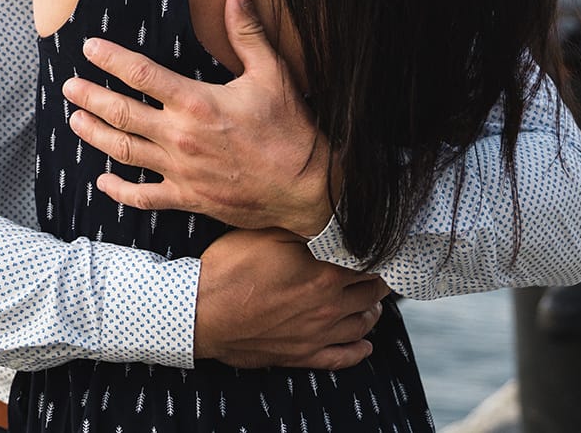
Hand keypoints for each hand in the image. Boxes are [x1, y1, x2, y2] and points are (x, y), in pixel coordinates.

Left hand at [62, 0, 338, 234]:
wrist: (309, 188)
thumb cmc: (291, 130)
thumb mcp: (273, 74)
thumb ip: (248, 32)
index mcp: (196, 103)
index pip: (141, 75)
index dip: (111, 59)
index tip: (89, 48)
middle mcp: (180, 137)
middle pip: (121, 113)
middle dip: (90, 97)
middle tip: (68, 86)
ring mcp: (181, 171)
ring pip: (125, 152)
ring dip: (96, 135)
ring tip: (74, 121)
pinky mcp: (189, 198)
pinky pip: (145, 196)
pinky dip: (121, 191)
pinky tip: (103, 182)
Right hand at [194, 230, 387, 368]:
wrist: (201, 312)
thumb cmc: (230, 269)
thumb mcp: (267, 234)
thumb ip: (305, 229)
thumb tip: (332, 222)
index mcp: (326, 275)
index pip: (369, 263)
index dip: (377, 252)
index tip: (378, 244)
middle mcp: (329, 307)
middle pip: (372, 293)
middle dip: (378, 279)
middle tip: (376, 268)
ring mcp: (318, 335)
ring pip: (363, 324)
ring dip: (372, 311)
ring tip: (371, 300)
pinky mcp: (302, 355)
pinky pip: (343, 358)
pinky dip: (359, 351)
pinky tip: (365, 345)